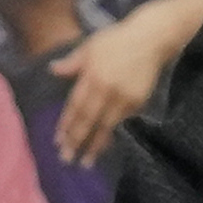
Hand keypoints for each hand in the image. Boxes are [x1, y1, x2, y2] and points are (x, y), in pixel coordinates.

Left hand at [48, 0, 200, 158]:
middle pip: (89, 120)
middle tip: (67, 159)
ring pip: (106, 126)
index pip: (76, 105)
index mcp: (92, 75)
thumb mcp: (90, 46)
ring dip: (96, 145)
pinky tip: (104, 145)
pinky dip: (112, 134)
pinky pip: (121, 122)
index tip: (58, 141)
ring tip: (86, 162)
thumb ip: (72, 62)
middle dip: (77, 141)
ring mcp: (124, 97)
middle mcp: (107, 89)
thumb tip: (52, 69)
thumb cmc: (116, 40)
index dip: (66, 124)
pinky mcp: (138, 102)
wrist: (151, 39)